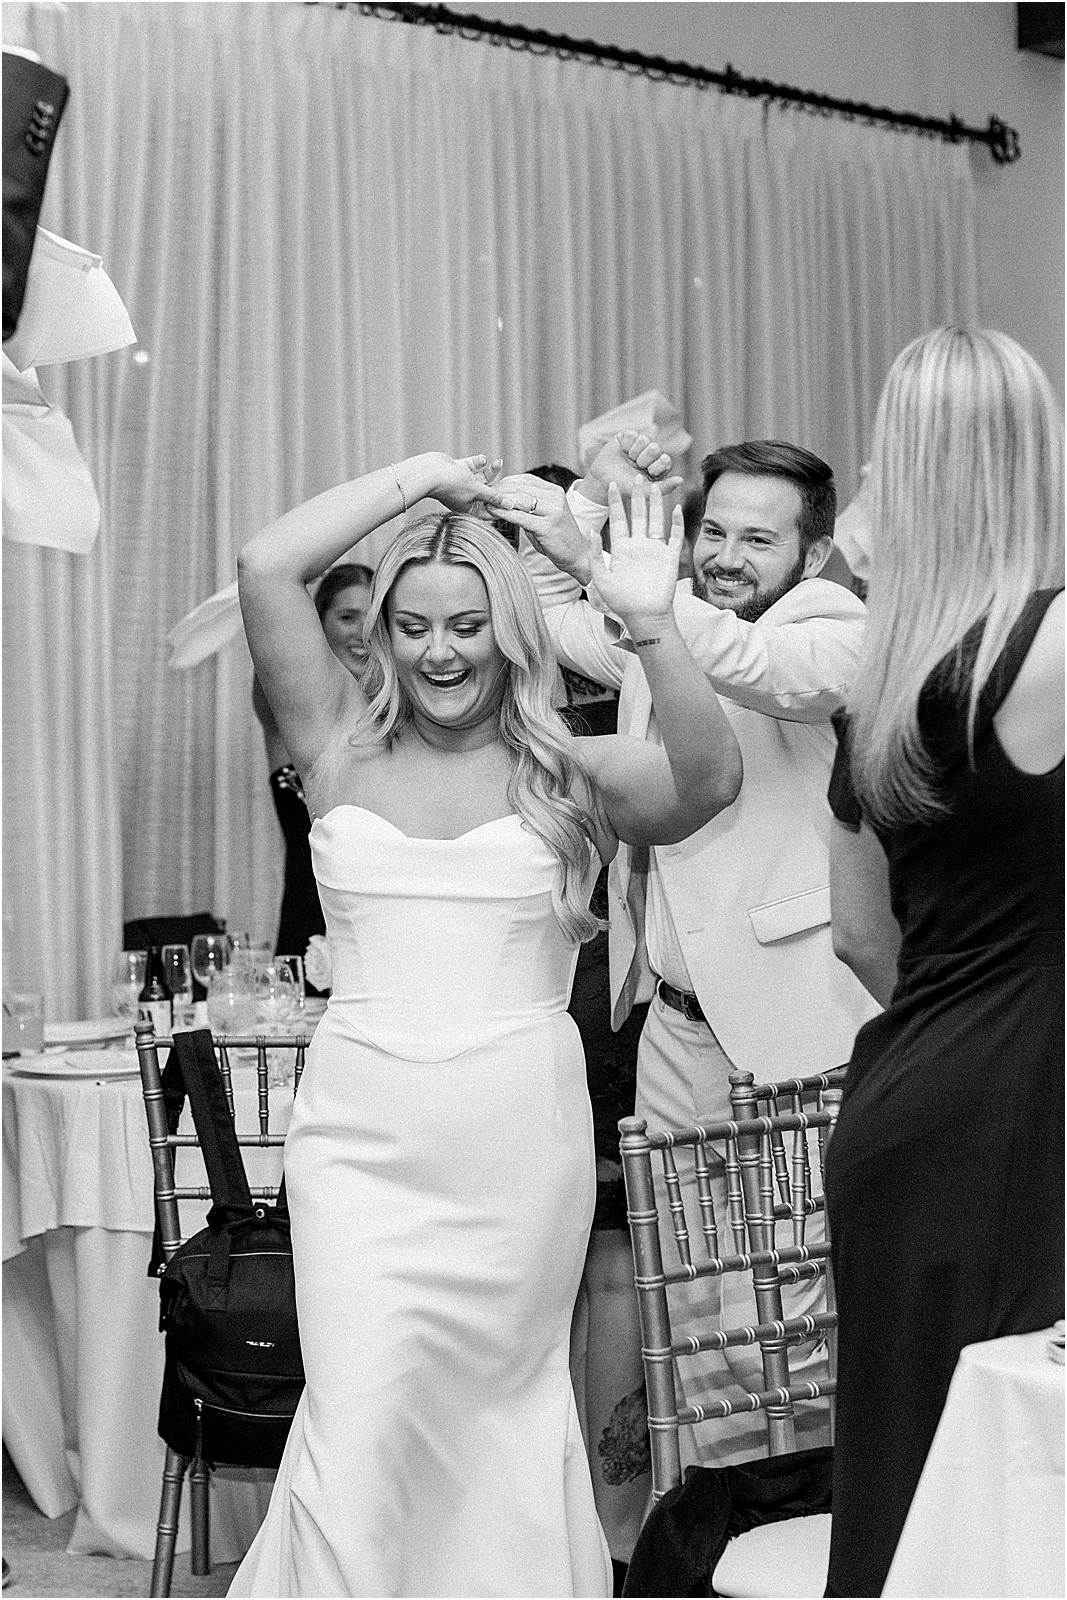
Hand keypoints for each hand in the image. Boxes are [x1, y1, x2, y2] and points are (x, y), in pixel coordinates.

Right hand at [421, 452, 511, 516]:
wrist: (429, 471)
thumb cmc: (450, 485)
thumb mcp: (477, 491)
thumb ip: (493, 497)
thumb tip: (509, 506)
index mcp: (469, 508)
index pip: (489, 510)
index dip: (501, 505)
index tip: (514, 501)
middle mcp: (465, 497)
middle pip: (487, 492)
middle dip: (498, 485)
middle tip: (510, 480)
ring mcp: (461, 483)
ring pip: (481, 477)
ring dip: (490, 470)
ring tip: (498, 463)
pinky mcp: (458, 470)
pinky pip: (472, 466)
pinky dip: (478, 462)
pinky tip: (482, 459)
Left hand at [492, 473, 598, 584]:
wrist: (577, 555)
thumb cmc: (556, 536)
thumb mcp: (544, 514)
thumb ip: (529, 504)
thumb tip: (504, 496)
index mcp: (554, 491)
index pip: (525, 479)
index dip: (505, 482)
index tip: (491, 488)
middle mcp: (555, 497)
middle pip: (520, 488)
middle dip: (499, 491)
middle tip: (483, 496)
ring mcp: (553, 511)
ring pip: (519, 500)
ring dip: (499, 501)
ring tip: (484, 504)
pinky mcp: (547, 526)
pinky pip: (521, 517)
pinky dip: (504, 513)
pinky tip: (492, 513)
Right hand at [578, 431, 684, 507]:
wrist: (602, 482)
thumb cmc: (624, 488)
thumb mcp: (644, 491)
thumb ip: (664, 488)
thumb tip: (681, 480)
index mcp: (658, 466)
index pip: (666, 459)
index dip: (656, 466)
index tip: (647, 472)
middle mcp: (651, 454)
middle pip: (656, 448)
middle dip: (644, 459)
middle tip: (636, 466)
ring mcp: (639, 444)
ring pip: (645, 439)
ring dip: (635, 452)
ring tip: (628, 459)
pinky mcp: (627, 436)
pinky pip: (633, 434)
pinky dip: (626, 444)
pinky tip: (622, 451)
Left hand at [586, 481, 682, 626]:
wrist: (644, 616)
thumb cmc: (621, 601)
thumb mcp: (601, 577)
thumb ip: (595, 554)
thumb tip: (591, 530)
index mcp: (621, 548)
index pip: (617, 519)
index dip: (615, 502)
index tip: (611, 483)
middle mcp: (638, 545)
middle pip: (637, 514)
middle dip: (636, 495)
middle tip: (635, 474)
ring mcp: (654, 549)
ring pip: (655, 520)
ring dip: (655, 503)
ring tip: (653, 484)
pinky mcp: (669, 556)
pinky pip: (674, 535)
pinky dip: (676, 522)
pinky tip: (675, 507)